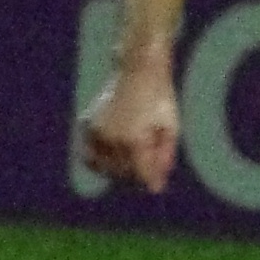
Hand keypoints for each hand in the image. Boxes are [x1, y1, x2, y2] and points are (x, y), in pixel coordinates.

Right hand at [77, 67, 180, 193]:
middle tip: (148, 165)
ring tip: (132, 159)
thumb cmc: (160, 100)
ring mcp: (96, 132)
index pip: (142, 175)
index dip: (152, 182)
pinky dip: (100, 160)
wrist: (139, 71)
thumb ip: (164, 159)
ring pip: (103, 167)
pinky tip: (114, 154)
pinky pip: (90, 154)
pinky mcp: (87, 124)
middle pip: (123, 173)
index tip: (157, 183)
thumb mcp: (171, 129)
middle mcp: (112, 139)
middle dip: (137, 175)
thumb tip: (156, 187)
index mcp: (135, 141)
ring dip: (117, 170)